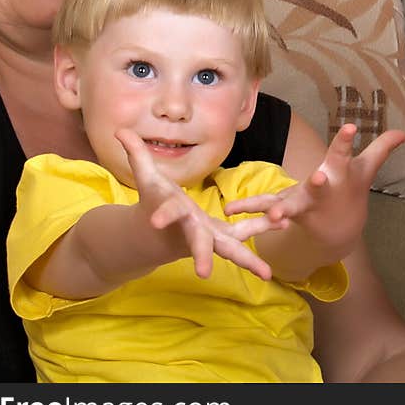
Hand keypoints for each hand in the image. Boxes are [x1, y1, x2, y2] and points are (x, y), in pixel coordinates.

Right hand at [116, 129, 286, 280]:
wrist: (157, 236)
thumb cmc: (154, 203)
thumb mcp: (146, 178)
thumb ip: (137, 155)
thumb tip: (120, 130)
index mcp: (174, 215)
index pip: (167, 214)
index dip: (163, 216)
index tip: (156, 222)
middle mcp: (192, 230)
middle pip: (197, 243)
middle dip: (200, 256)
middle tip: (203, 274)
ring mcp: (210, 237)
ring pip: (229, 249)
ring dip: (248, 260)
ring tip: (266, 273)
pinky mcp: (223, 237)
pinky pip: (244, 234)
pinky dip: (262, 227)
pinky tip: (284, 222)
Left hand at [224, 124, 404, 257]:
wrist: (339, 231)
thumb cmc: (351, 191)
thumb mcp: (366, 169)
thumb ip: (381, 148)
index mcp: (340, 174)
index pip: (344, 153)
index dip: (346, 141)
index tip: (349, 126)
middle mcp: (323, 189)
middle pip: (320, 184)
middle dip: (319, 183)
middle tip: (319, 177)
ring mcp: (305, 203)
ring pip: (292, 205)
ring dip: (283, 210)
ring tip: (275, 217)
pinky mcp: (287, 211)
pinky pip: (266, 210)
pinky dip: (252, 211)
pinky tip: (232, 208)